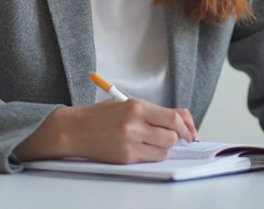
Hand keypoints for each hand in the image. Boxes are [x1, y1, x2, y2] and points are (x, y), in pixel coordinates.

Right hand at [14, 99, 196, 163]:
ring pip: (164, 150)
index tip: (190, 130)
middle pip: (172, 136)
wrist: (73, 130)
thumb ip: (153, 112)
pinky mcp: (125, 158)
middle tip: (175, 137)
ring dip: (165, 147)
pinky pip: (150, 159)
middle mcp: (134, 125)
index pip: (174, 118)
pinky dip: (152, 155)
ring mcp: (130, 143)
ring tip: (154, 141)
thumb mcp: (126, 105)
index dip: (187, 126)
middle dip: (177, 137)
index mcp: (136, 107)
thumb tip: (181, 119)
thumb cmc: (99, 116)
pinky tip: (143, 147)